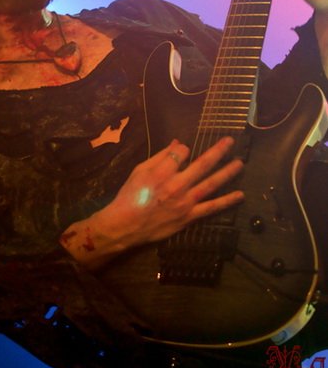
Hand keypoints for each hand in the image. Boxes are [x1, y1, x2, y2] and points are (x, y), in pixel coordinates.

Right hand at [60, 137, 243, 268]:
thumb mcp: (140, 170)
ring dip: (227, 172)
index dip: (184, 149)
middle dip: (218, 151)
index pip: (182, 152)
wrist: (126, 225)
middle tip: (230, 142)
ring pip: (211, 184)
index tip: (183, 150)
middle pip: (202, 164)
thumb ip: (160, 156)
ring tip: (240, 163)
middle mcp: (177, 185)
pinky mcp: (189, 217)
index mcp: (162, 172)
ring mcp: (186, 202)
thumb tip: (178, 143)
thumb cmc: (130, 195)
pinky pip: (211, 208)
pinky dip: (227, 201)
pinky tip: (240, 195)